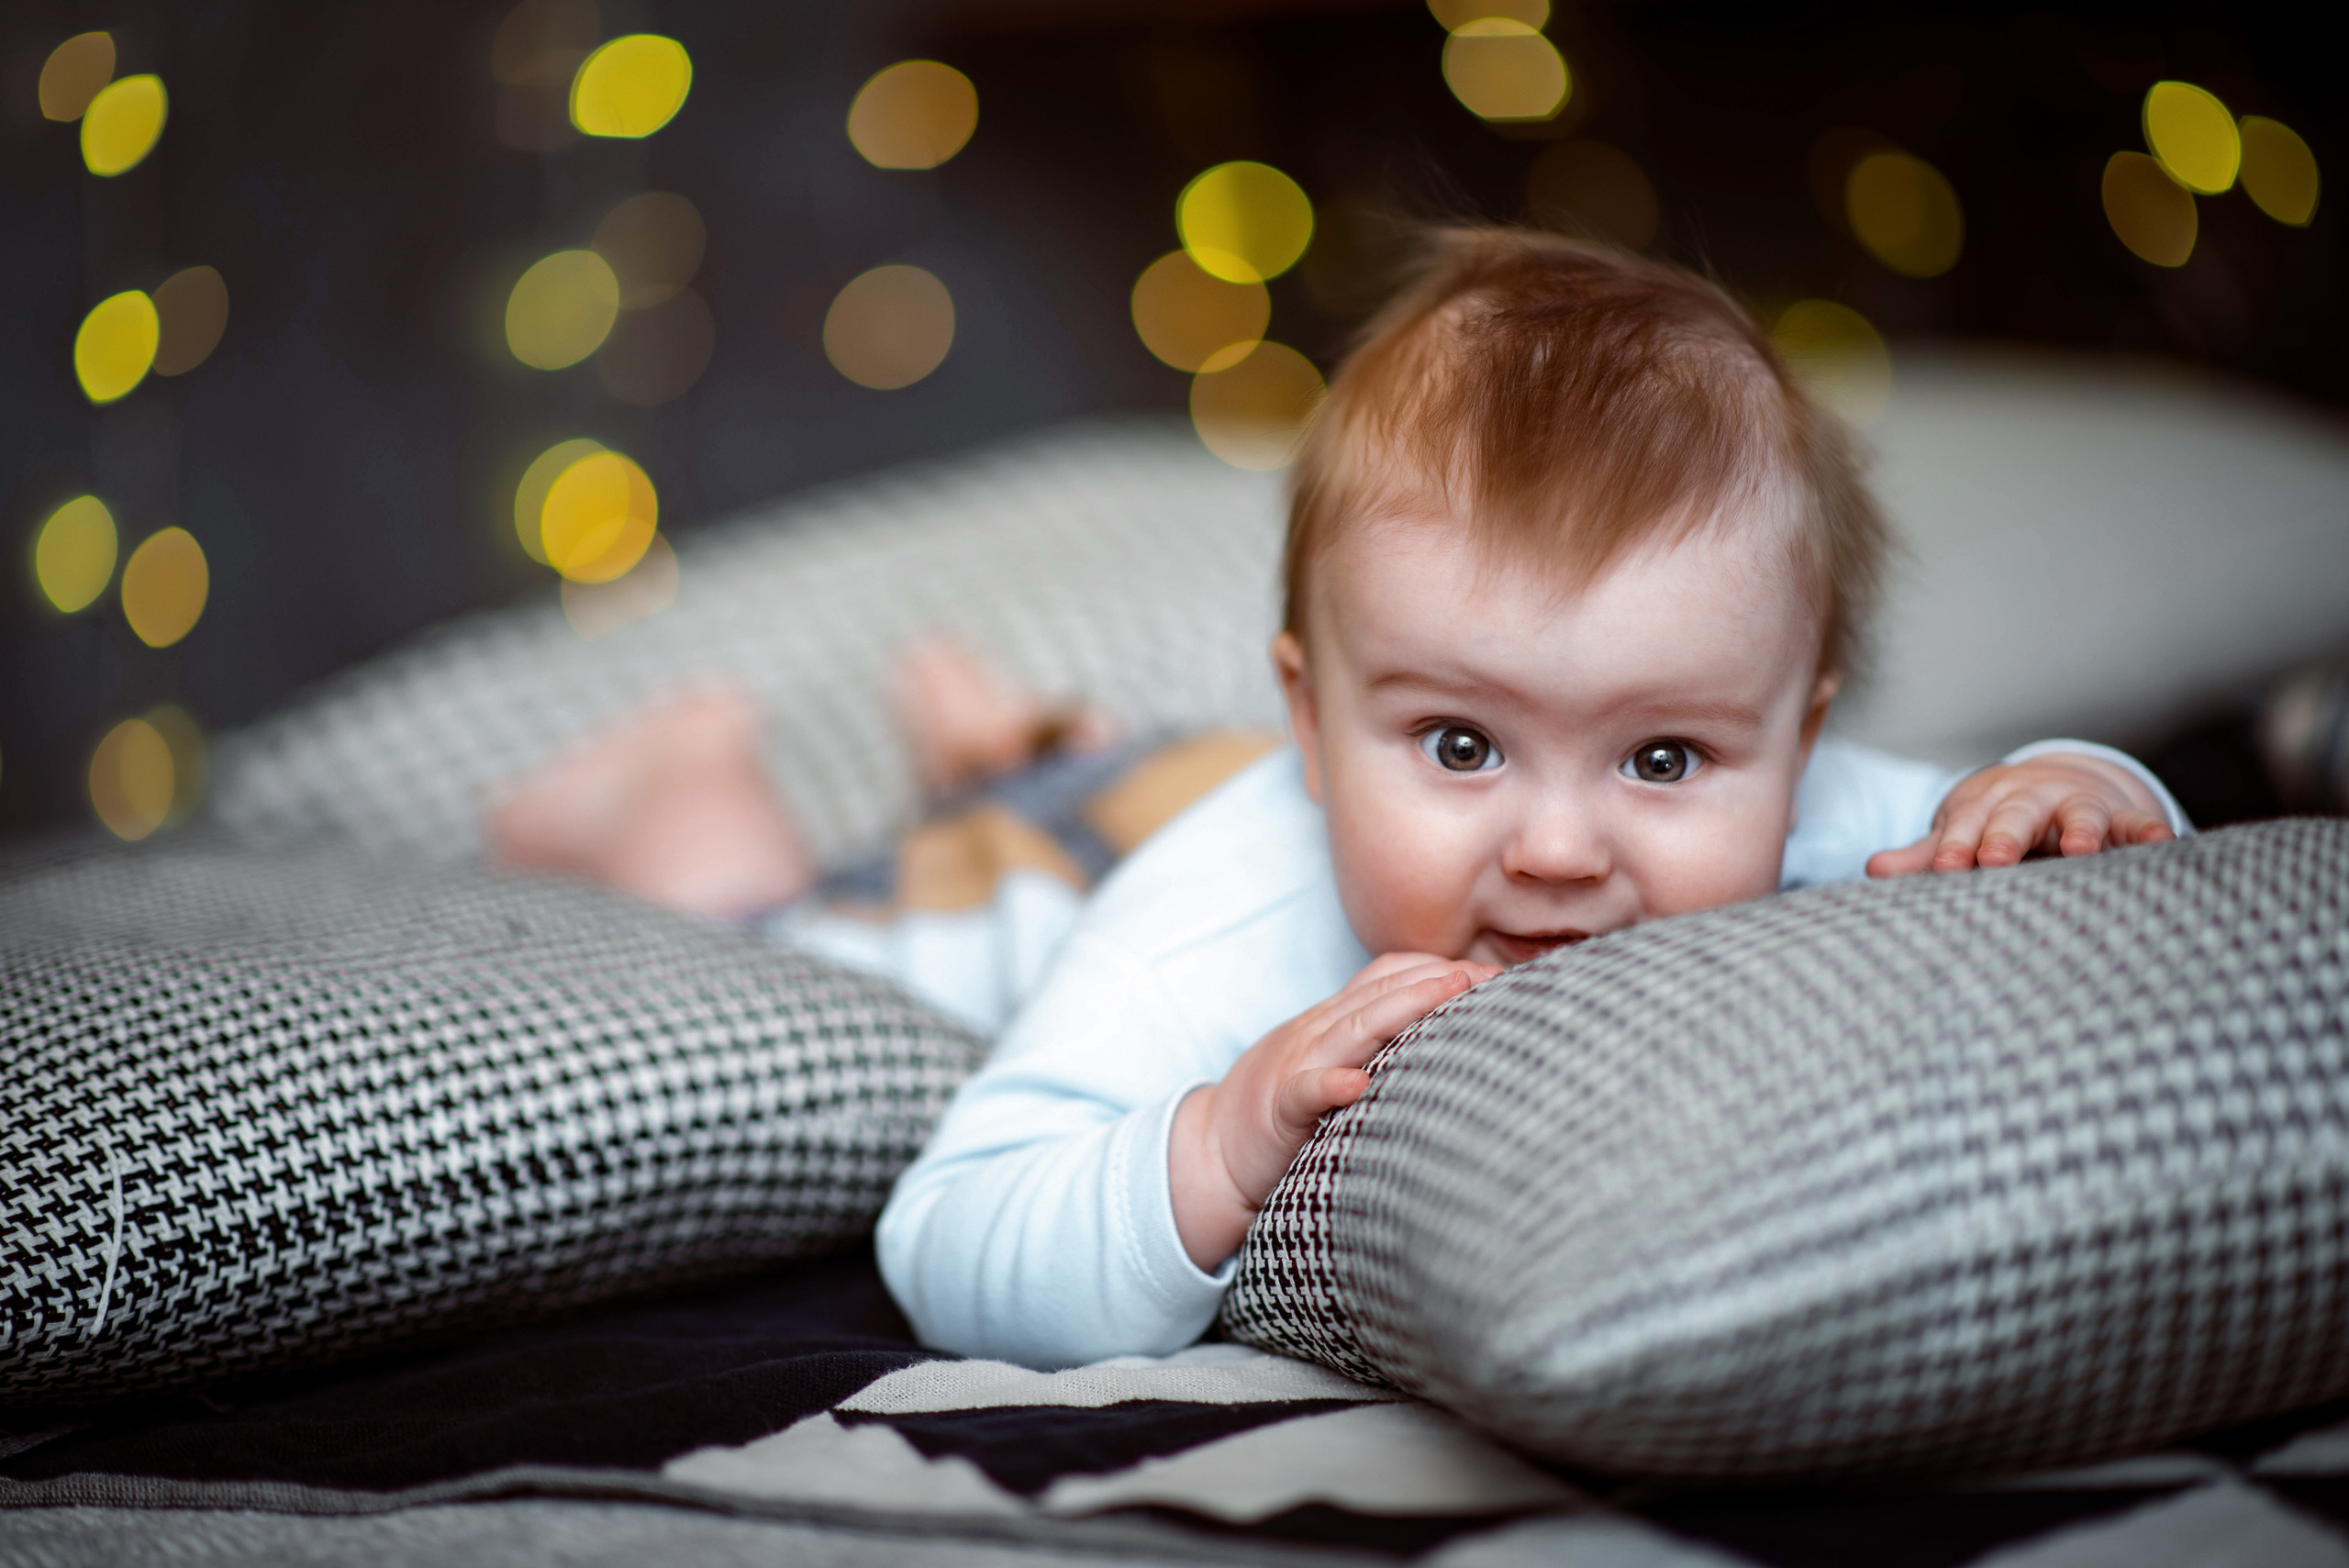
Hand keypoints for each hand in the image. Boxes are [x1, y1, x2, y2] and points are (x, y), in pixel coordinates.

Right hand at [1169, 952, 1498, 1270]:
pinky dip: (1330, 1084)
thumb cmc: (1283, 1112)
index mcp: (1331, 1023)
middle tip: (1491, 974)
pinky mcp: (1278, 1112)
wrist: (1212, 1154)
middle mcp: (1316, 1034)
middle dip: (1437, 979)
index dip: (1436, 967)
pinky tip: (1357, 1084)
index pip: (1385, 976)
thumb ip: (1372, 1044)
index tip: (1490, 970)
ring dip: (1402, 1008)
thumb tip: (1444, 1038)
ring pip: (1350, 1028)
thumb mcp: (1328, 1063)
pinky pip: (1304, 1091)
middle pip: (1379, 992)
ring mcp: (1295, 1067)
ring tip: (1448, 993)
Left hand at [1866, 753, 2172, 877]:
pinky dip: (2148, 831)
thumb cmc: (1997, 823)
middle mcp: (2031, 802)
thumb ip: (1924, 857)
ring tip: (2081, 849)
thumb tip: (1872, 871)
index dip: (1956, 847)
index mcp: (1986, 808)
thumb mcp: (1963, 835)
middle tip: (1996, 858)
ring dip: (2081, 830)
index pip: (1966, 828)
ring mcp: (2076, 807)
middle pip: (2016, 818)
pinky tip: (2163, 843)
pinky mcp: (2119, 817)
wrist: (2051, 784)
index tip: (1947, 868)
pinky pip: (2136, 824)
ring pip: (2080, 816)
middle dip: (2006, 837)